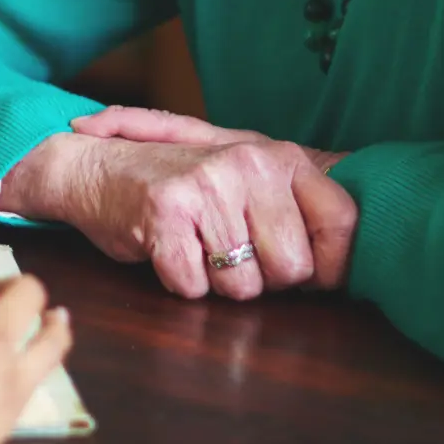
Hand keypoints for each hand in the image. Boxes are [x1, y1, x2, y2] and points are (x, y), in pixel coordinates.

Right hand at [0, 107, 356, 301]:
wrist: (93, 167)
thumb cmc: (178, 183)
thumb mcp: (246, 178)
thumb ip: (300, 209)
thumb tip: (350, 264)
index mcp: (277, 156)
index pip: (341, 225)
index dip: (327, 265)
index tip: (299, 268)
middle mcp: (248, 164)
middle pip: (293, 270)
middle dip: (260, 277)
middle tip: (224, 248)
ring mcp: (206, 187)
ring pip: (242, 287)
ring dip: (215, 281)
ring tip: (192, 244)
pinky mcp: (166, 213)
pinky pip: (194, 287)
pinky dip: (178, 281)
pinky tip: (166, 249)